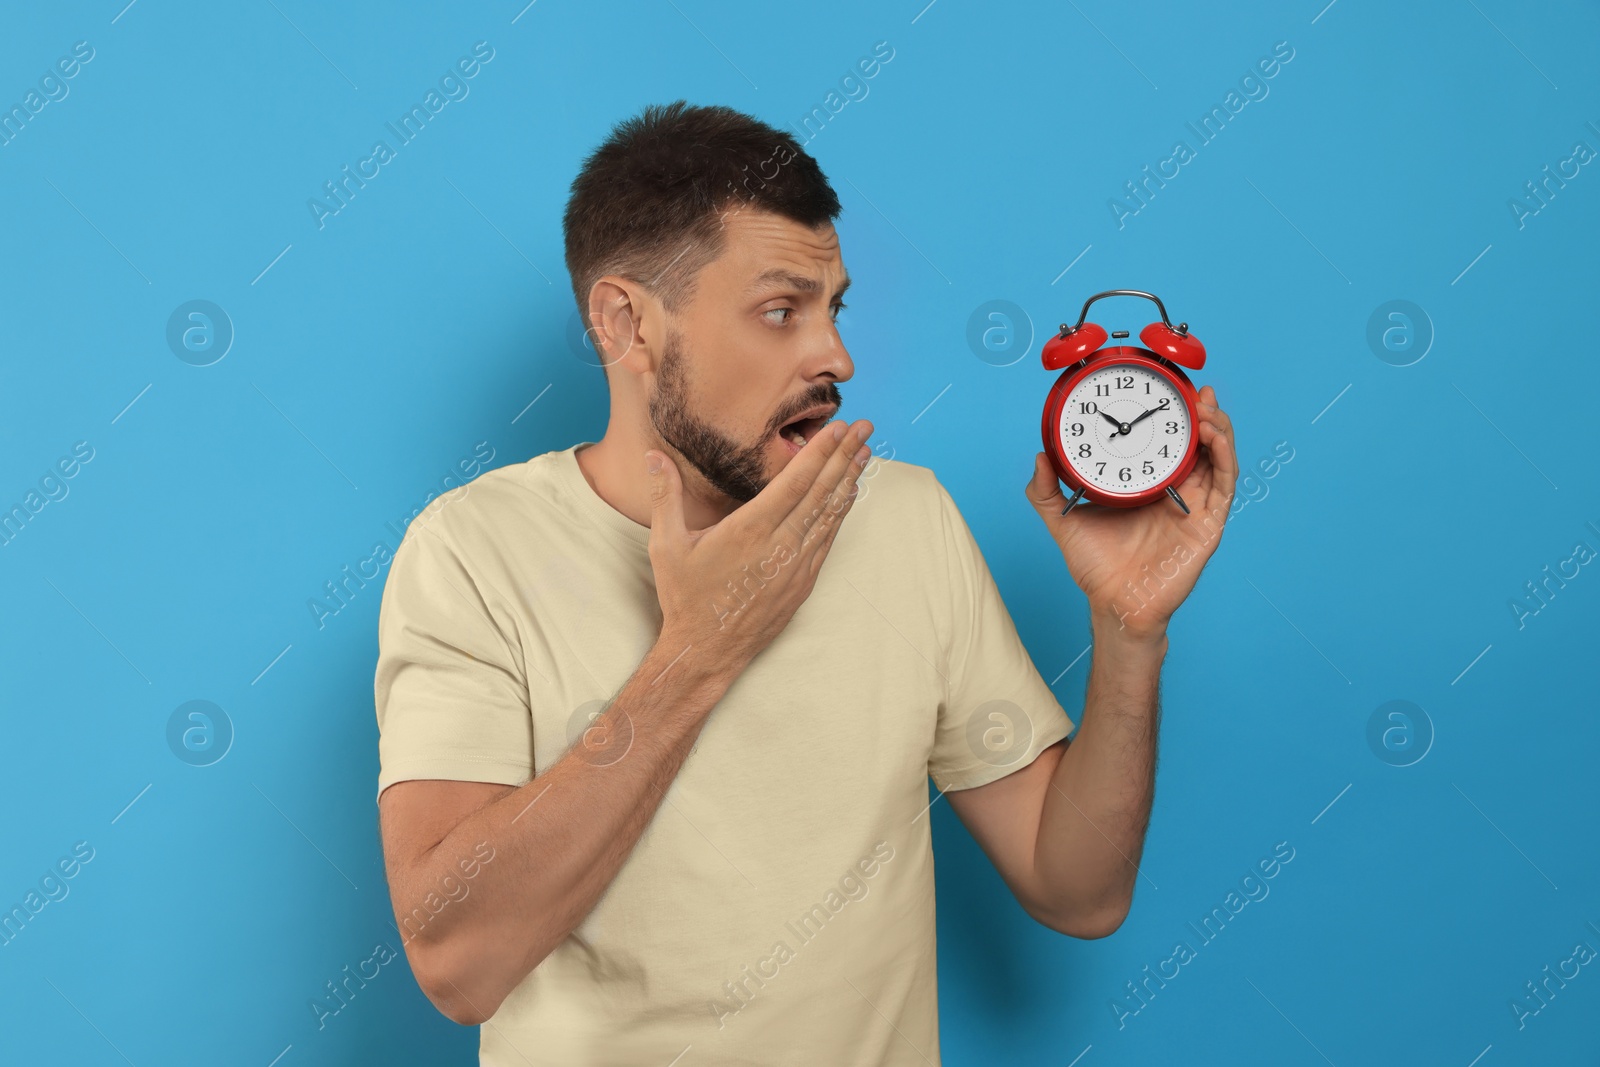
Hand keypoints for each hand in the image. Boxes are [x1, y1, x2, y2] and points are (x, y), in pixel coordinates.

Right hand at [645, 418, 873, 676]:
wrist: (707, 650)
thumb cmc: (685, 597)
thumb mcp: (667, 545)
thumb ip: (665, 496)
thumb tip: (653, 457)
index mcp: (749, 530)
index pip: (794, 482)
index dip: (819, 452)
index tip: (838, 428)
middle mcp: (780, 546)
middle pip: (821, 492)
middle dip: (845, 456)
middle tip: (865, 428)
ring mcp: (797, 566)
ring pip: (830, 514)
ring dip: (849, 481)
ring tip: (865, 452)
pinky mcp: (803, 582)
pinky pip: (827, 539)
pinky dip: (840, 513)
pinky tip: (847, 495)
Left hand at [1024, 385, 1236, 638]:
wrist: (1113, 604)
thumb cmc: (1095, 567)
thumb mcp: (1064, 519)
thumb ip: (1046, 490)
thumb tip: (1040, 456)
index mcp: (1148, 485)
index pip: (1166, 443)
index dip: (1171, 416)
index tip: (1165, 388)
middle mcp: (1176, 492)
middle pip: (1198, 444)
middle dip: (1201, 413)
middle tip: (1193, 389)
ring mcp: (1195, 507)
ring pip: (1218, 458)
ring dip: (1217, 427)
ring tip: (1205, 405)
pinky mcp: (1208, 524)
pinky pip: (1224, 485)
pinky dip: (1223, 456)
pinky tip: (1213, 435)